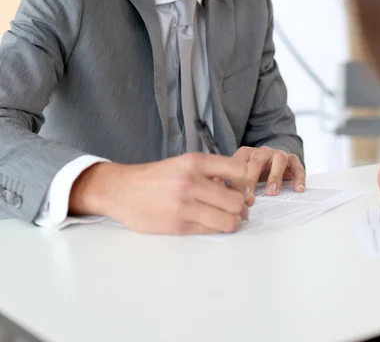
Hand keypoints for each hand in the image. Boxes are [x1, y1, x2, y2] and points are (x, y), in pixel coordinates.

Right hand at [69, 153, 249, 234]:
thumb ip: (208, 172)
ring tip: (224, 218)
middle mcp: (191, 182)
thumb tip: (237, 187)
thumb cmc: (154, 177)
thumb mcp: (181, 164)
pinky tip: (207, 223)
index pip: (238, 170)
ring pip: (229, 220)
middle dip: (240, 207)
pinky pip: (211, 231)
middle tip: (234, 208)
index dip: (244, 183)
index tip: (239, 189)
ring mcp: (185, 205)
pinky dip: (214, 229)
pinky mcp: (179, 225)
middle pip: (237, 201)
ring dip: (231, 222)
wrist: (121, 190)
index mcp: (194, 162)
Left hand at [232, 146, 305, 203]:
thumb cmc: (254, 171)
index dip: (236, 181)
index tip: (236, 198)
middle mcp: (262, 152)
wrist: (274, 160)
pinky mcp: (293, 160)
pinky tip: (298, 189)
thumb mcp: (240, 174)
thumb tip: (216, 186)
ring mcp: (278, 154)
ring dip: (275, 176)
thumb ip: (228, 180)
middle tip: (250, 198)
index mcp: (246, 154)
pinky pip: (297, 167)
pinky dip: (299, 177)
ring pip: (278, 160)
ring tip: (272, 193)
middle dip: (252, 179)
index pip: (238, 164)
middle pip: (256, 161)